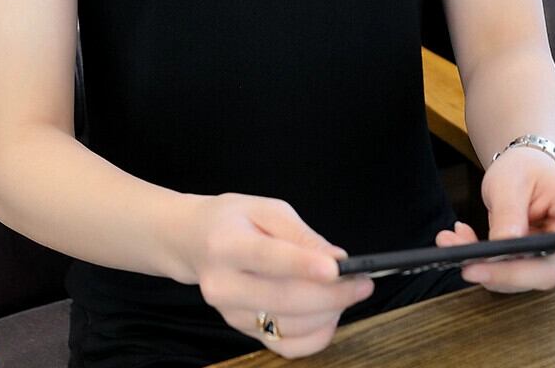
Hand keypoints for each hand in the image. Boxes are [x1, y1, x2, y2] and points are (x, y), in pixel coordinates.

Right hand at [182, 192, 374, 357]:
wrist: (191, 241)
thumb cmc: (231, 219)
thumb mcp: (264, 208)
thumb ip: (299, 234)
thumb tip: (336, 260)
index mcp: (226, 244)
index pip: (267, 258)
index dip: (303, 265)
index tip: (337, 269)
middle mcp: (223, 284)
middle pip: (283, 299)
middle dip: (332, 294)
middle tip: (363, 282)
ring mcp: (230, 313)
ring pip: (289, 326)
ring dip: (328, 313)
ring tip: (346, 292)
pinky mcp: (240, 329)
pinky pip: (285, 346)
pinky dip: (315, 336)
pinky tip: (329, 316)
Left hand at [435, 147, 554, 292]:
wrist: (521, 171)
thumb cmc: (523, 169)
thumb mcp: (510, 180)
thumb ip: (509, 212)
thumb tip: (504, 246)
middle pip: (547, 269)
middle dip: (505, 272)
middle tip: (469, 266)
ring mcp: (551, 256)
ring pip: (521, 276)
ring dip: (483, 267)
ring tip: (449, 242)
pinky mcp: (530, 264)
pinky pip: (505, 271)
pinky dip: (478, 261)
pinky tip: (456, 240)